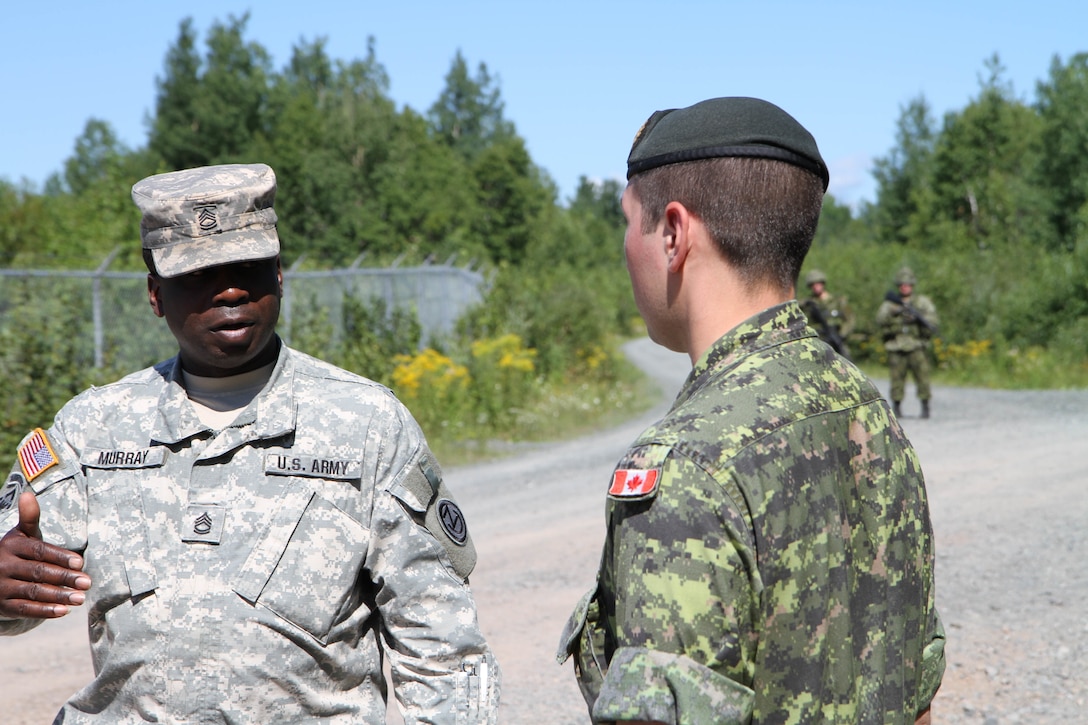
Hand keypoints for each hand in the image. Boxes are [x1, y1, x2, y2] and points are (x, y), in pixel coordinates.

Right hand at [0, 491, 89, 618]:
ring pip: (33, 592)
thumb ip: (29, 518)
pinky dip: (44, 611)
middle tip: (87, 583)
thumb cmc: (15, 553)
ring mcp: (1, 587)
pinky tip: (63, 611)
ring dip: (58, 596)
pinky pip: (24, 609)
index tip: (80, 562)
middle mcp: (3, 566)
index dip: (60, 557)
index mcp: (11, 546)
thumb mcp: (21, 535)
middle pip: (38, 573)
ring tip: (80, 598)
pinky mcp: (3, 606)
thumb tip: (28, 493)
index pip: (38, 551)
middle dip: (64, 578)